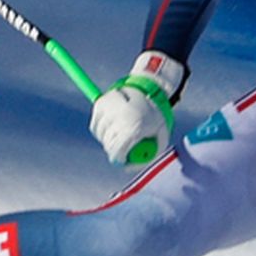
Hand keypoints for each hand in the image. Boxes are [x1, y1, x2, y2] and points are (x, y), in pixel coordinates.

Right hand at [87, 50, 184, 164]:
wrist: (151, 88)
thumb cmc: (157, 116)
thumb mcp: (160, 138)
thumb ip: (147, 155)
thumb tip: (126, 167)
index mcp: (135, 126)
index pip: (117, 150)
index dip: (118, 158)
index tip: (120, 159)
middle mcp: (120, 117)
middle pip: (108, 143)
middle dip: (114, 148)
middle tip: (122, 145)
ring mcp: (109, 108)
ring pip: (100, 134)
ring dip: (107, 136)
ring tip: (121, 130)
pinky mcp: (101, 103)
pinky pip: (95, 125)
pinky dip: (102, 127)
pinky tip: (114, 123)